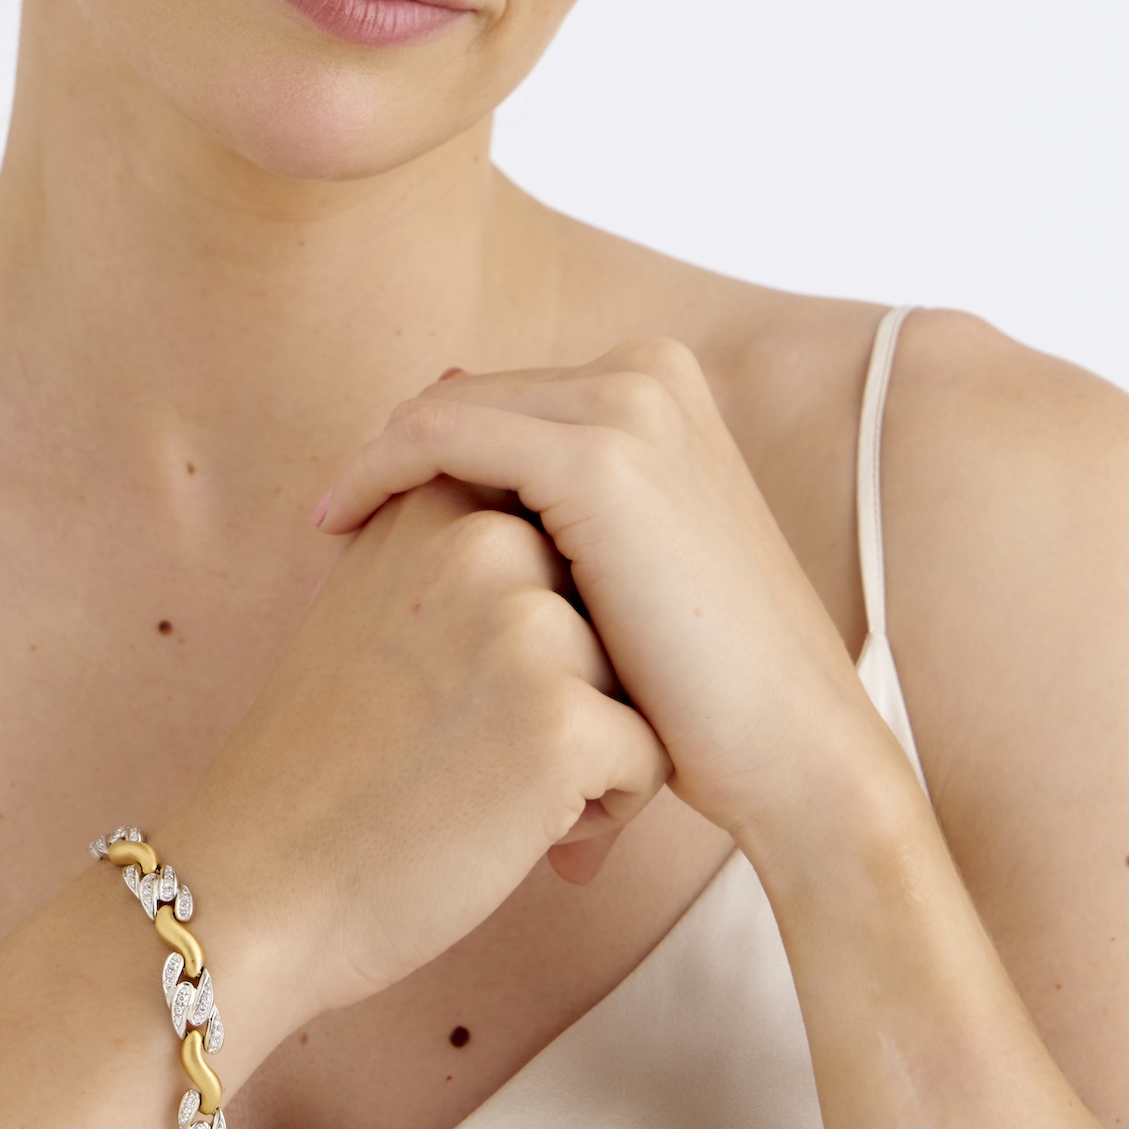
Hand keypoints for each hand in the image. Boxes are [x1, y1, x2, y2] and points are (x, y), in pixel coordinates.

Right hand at [160, 478, 668, 1029]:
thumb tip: (534, 530)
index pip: (554, 537)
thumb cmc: (320, 760)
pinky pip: (649, 756)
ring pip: (638, 679)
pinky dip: (603, 810)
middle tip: (478, 746)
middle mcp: (483, 544)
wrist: (257, 882)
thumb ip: (441, 551)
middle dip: (574, 680)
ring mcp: (526, 628)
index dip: (529, 626)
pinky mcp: (562, 720)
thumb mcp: (364, 603)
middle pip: (605, 604)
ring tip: (497, 792)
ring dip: (590, 745)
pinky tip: (522, 835)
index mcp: (433, 505)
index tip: (455, 684)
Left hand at [315, 341, 889, 855]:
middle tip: (335, 533)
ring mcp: (629, 407)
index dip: (425, 455)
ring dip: (379, 471)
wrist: (796, 755)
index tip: (364, 519)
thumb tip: (453, 483)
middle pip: (469, 399)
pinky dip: (375, 473)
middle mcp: (648, 373)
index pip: (500, 399)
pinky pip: (438, 438)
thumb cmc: (702, 689)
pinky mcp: (599, 458)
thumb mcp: (620, 572)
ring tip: (332, 539)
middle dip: (398, 462)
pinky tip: (334, 529)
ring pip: (443, 412)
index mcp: (659, 384)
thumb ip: (553, 510)